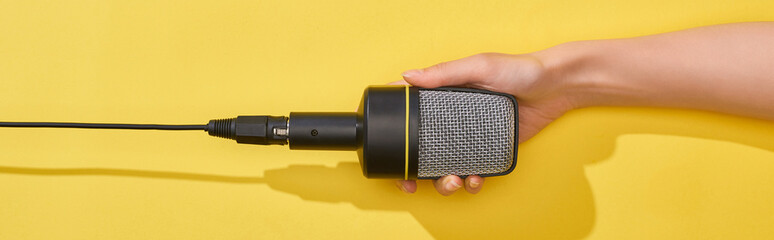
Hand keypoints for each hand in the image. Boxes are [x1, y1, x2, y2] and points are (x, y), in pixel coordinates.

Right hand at [395, 52, 579, 194]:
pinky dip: (470, 181)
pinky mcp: (488, 151)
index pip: (409, 116)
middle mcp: (452, 119)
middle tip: (415, 183)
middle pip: (421, 150)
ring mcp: (469, 137)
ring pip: (444, 166)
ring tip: (454, 181)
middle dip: (415, 172)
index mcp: (443, 97)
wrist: (556, 88)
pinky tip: (475, 179)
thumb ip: (444, 73)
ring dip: (443, 181)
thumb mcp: (479, 66)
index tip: (389, 154)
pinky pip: (472, 171)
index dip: (393, 135)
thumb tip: (408, 76)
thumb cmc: (519, 69)